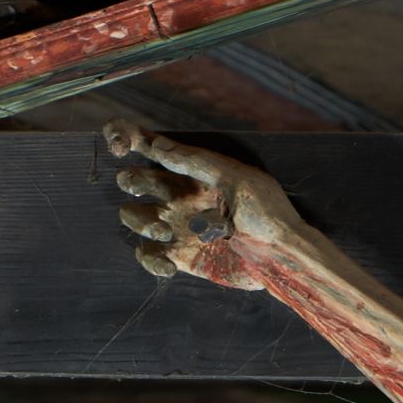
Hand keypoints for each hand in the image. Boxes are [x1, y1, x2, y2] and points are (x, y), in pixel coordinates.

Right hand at [102, 122, 305, 293]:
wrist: (282, 257)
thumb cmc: (267, 212)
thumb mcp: (234, 179)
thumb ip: (195, 162)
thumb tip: (156, 144)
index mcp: (192, 171)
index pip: (150, 147)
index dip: (125, 139)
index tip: (120, 147)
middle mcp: (181, 195)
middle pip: (135, 181)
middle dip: (131, 180)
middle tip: (139, 185)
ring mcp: (180, 226)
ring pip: (134, 216)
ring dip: (140, 220)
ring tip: (164, 228)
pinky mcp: (184, 257)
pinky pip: (150, 255)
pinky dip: (150, 259)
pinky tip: (168, 264)